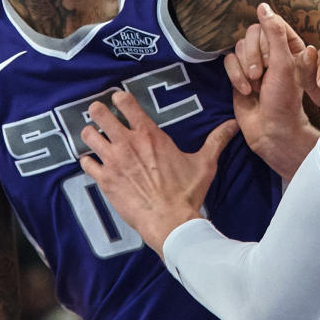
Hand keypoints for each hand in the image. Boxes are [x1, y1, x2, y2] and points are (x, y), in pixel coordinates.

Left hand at [79, 91, 238, 256]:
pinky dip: (88, 160)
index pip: (126, 103)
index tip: (118, 99)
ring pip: (88, 135)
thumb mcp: (205, 162)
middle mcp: (127, 143)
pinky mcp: (104, 180)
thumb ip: (216, 140)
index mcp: (149, 134)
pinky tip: (93, 162)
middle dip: (98, 111)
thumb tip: (233, 125)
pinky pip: (86, 163)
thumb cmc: (186, 191)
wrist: (169, 221)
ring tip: (94, 136)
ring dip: (90, 134)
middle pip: (100, 114)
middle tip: (100, 114)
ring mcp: (113, 161)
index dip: (119, 98)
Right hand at [224, 4, 319, 178]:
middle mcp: (271, 52)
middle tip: (261, 76)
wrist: (270, 130)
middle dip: (253, 56)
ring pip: (237, 47)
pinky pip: (227, 61)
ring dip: (243, 68)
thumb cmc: (283, 100)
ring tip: (254, 86)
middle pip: (250, 34)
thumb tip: (263, 6)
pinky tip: (245, 91)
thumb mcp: (283, 64)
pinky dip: (234, 76)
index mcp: (288, 46)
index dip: (266, 43)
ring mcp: (253, 63)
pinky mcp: (238, 74)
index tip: (271, 62)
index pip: (269, 25)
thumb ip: (274, 33)